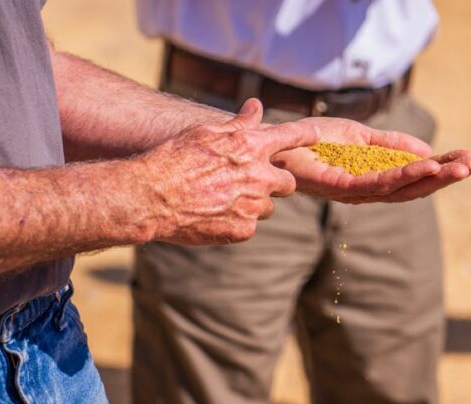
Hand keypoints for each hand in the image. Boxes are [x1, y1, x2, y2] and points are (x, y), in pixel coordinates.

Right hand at [140, 98, 316, 244]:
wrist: (152, 197)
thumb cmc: (174, 159)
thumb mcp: (205, 133)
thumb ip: (238, 123)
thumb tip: (256, 106)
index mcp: (251, 146)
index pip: (292, 136)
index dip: (307, 135)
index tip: (318, 135)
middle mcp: (259, 176)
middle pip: (287, 183)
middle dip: (274, 183)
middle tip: (250, 182)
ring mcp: (253, 205)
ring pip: (266, 207)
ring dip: (252, 203)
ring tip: (220, 199)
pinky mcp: (243, 229)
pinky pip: (249, 226)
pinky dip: (236, 222)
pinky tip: (212, 215)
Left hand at [270, 117, 470, 202]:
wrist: (277, 141)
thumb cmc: (313, 141)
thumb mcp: (361, 137)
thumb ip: (392, 145)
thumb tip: (426, 150)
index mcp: (374, 179)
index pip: (415, 176)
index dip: (443, 168)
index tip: (470, 158)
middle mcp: (367, 191)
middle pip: (414, 188)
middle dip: (445, 176)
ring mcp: (354, 192)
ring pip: (401, 189)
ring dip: (431, 178)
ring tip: (458, 167)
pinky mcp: (340, 187)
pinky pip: (378, 184)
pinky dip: (403, 176)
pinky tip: (425, 166)